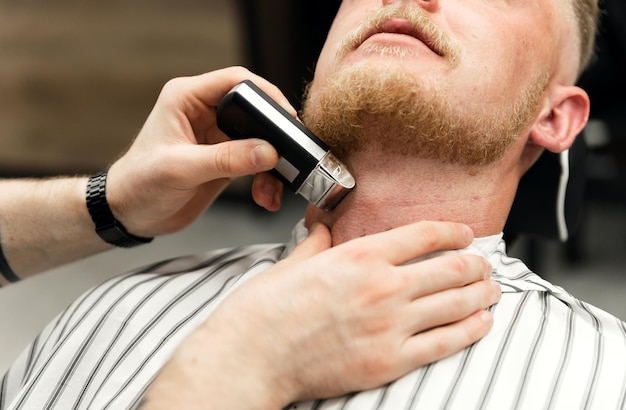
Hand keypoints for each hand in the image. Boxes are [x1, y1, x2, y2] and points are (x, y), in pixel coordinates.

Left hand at [104, 67, 289, 236]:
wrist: (130, 214)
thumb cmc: (139, 184)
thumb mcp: (182, 169)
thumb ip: (227, 159)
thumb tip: (268, 152)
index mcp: (187, 98)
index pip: (236, 80)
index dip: (265, 94)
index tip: (285, 116)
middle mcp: (205, 113)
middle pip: (256, 110)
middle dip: (276, 134)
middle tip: (290, 153)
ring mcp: (217, 137)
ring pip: (261, 140)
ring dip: (273, 164)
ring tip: (274, 186)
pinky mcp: (225, 160)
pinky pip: (257, 163)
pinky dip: (266, 179)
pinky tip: (266, 195)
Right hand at [142, 221, 499, 408]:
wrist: (251, 356)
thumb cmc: (265, 310)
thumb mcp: (294, 262)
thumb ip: (319, 240)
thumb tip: (323, 223)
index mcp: (359, 255)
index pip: (423, 234)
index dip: (453, 231)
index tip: (464, 233)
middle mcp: (382, 286)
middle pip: (451, 267)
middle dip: (476, 264)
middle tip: (484, 264)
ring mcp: (390, 325)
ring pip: (457, 303)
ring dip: (482, 294)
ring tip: (492, 290)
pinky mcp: (390, 361)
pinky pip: (446, 342)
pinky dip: (471, 330)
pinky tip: (482, 323)